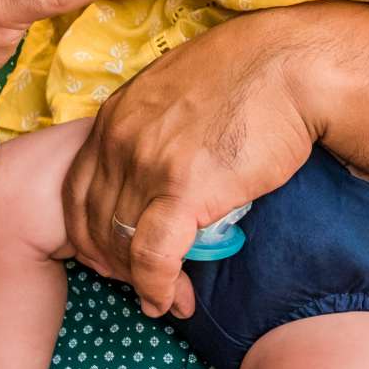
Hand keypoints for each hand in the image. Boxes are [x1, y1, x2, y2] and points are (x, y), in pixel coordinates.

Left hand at [60, 6, 328, 317]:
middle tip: (138, 285)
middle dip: (113, 264)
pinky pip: (153, 256)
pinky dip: (156, 288)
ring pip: (122, 244)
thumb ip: (156, 125)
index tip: (111, 256)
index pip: (77, 189)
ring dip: (139, 284)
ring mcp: (148, 165)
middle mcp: (119, 140)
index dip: (88, 232)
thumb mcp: (179, 89)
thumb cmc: (252, 73)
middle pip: (95, 222)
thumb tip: (164, 159)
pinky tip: (169, 302)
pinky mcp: (184, 189)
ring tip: (163, 300)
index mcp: (115, 116)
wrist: (291, 66)